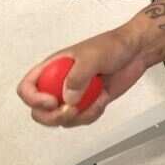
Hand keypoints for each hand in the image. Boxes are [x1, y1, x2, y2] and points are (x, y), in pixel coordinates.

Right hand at [17, 27, 146, 127]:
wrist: (137, 51)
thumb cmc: (114, 45)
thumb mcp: (93, 56)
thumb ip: (78, 76)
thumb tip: (67, 98)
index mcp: (53, 67)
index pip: (27, 88)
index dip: (33, 99)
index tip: (52, 101)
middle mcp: (59, 82)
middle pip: (39, 110)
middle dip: (52, 117)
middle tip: (71, 111)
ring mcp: (74, 94)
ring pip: (60, 118)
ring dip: (77, 117)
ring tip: (95, 101)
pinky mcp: (88, 103)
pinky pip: (81, 119)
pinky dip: (91, 115)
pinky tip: (103, 100)